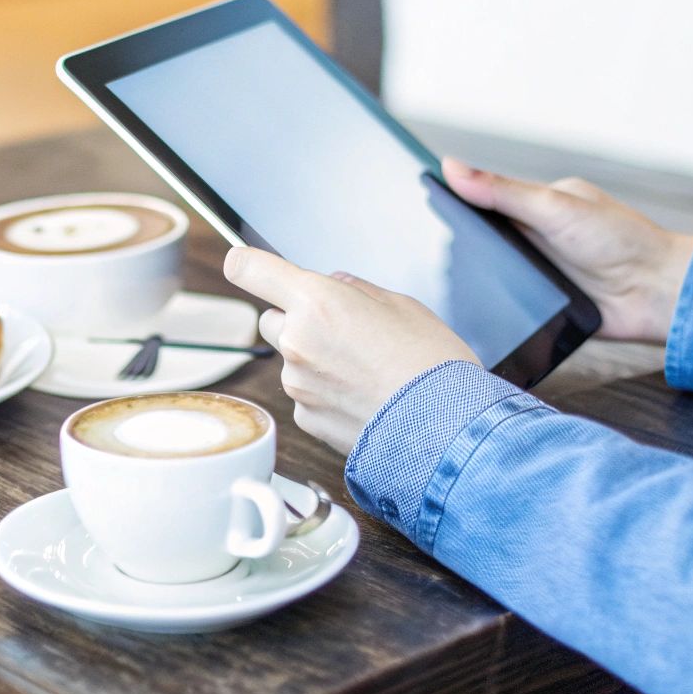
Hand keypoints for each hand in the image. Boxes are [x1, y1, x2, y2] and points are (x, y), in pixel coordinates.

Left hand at [224, 247, 475, 454]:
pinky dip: (325, 392)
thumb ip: (357, 290)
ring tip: (366, 370)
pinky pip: (305, 394)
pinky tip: (363, 396)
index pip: (250, 270)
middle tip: (342, 330)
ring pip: (292, 359)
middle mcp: (297, 341)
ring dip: (315, 359)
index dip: (246, 264)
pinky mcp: (306, 418)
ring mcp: (297, 383)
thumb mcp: (402, 305)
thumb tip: (335, 286)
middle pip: (271, 319)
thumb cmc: (432, 364)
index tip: (245, 265)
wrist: (446, 429)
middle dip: (297, 319)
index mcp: (317, 302)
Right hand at [440, 158, 692, 344]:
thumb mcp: (554, 208)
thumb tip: (451, 166)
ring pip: (490, 278)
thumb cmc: (620, 240)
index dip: (452, 205)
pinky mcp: (542, 309)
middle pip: (481, 242)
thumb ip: (503, 191)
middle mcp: (534, 239)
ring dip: (477, 283)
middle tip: (425, 256)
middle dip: (459, 250)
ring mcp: (537, 275)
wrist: (657, 295)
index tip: (414, 208)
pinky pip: (507, 310)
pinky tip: (473, 314)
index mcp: (536, 206)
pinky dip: (493, 311)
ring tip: (444, 288)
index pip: (483, 202)